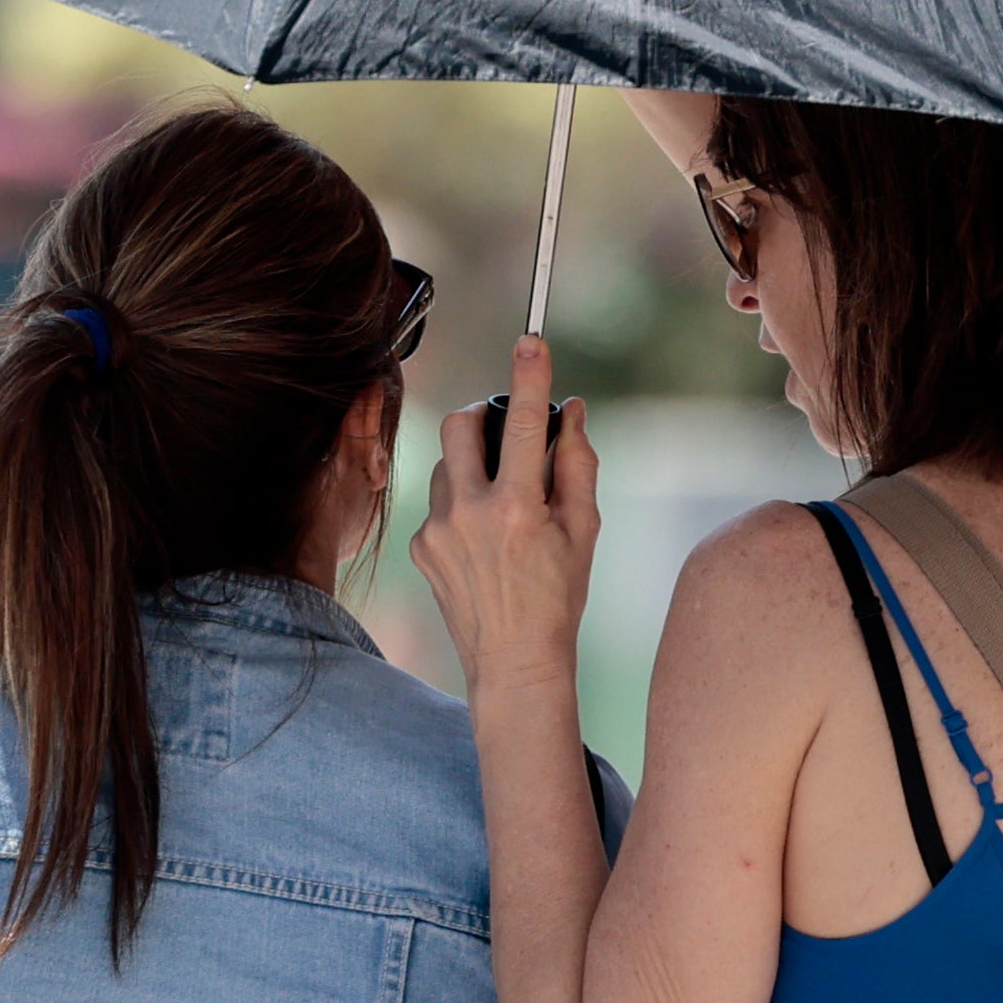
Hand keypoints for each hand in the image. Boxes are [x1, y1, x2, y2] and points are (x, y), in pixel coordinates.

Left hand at [416, 331, 600, 687]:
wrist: (513, 662)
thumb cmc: (558, 596)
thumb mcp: (584, 529)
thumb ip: (578, 463)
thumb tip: (570, 411)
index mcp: (515, 508)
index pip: (521, 423)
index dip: (529, 377)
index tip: (531, 340)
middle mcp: (468, 514)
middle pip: (460, 423)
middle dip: (483, 412)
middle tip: (508, 427)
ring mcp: (436, 531)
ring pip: (446, 461)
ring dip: (474, 461)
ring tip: (504, 499)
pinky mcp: (419, 547)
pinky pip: (439, 499)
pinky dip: (462, 500)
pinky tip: (484, 537)